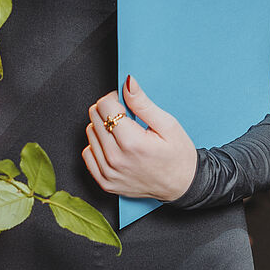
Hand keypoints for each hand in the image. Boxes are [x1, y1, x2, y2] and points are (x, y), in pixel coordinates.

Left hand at [82, 75, 197, 201]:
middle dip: (109, 112)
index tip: (126, 104)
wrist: (182, 186)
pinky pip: (88, 154)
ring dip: (103, 128)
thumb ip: (143, 103)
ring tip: (123, 134)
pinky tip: (114, 146)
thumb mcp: (168, 124)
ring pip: (90, 134)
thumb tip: (127, 83)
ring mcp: (108, 173)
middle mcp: (116, 159)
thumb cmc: (178, 155)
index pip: (104, 106)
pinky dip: (98, 146)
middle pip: (94, 118)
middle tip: (127, 119)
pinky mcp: (105, 182)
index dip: (115, 99)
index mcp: (132, 143)